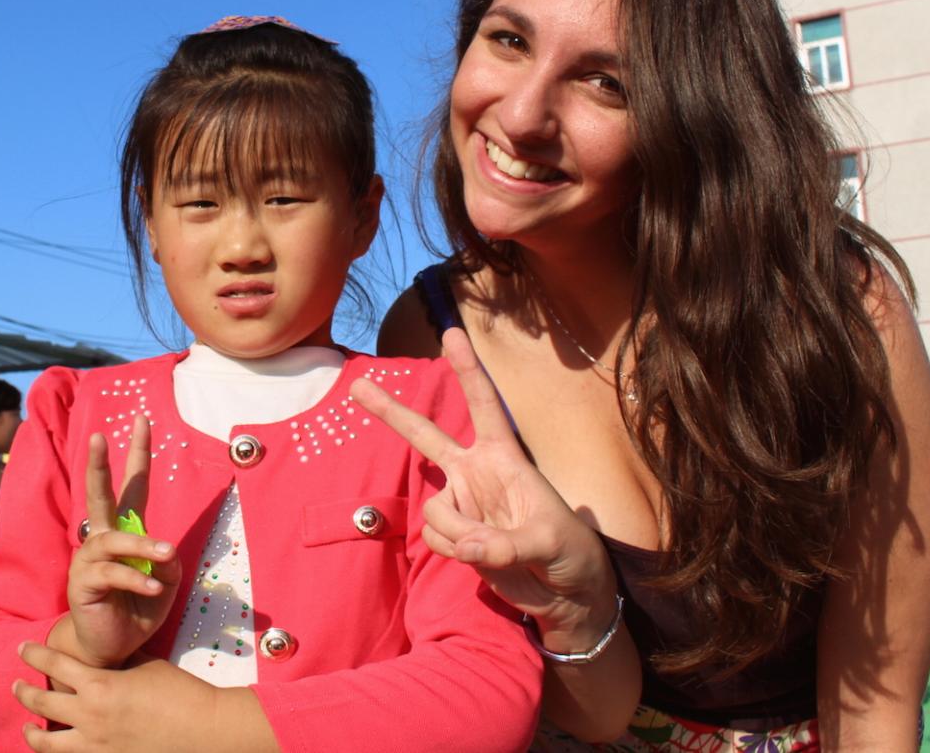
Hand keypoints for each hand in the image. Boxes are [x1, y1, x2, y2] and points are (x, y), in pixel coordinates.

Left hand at [15, 644, 217, 751]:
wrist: (202, 729)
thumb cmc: (179, 692)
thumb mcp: (145, 667)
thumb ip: (117, 666)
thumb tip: (104, 663)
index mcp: (99, 685)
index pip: (54, 664)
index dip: (34, 653)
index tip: (22, 647)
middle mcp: (89, 716)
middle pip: (42, 703)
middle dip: (24, 692)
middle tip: (16, 685)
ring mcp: (95, 746)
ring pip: (46, 742)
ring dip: (31, 733)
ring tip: (27, 727)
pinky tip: (59, 749)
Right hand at [61, 420, 181, 667]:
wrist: (111, 648)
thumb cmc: (136, 610)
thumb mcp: (165, 584)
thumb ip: (169, 563)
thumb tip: (166, 549)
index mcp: (124, 533)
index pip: (133, 486)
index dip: (138, 453)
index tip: (143, 419)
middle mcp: (101, 539)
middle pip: (99, 495)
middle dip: (99, 464)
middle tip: (99, 435)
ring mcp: (88, 559)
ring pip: (113, 539)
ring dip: (141, 544)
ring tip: (165, 552)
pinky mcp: (83, 583)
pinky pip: (112, 573)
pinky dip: (136, 578)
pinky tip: (152, 586)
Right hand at [352, 328, 616, 642]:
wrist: (565, 595)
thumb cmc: (571, 553)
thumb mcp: (550, 542)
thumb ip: (506, 543)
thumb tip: (466, 546)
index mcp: (505, 458)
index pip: (485, 405)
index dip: (468, 370)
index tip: (451, 334)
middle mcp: (476, 473)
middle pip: (425, 436)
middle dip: (390, 411)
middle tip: (358, 385)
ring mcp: (463, 503)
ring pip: (434, 510)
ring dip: (456, 532)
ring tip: (491, 548)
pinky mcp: (455, 534)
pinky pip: (435, 537)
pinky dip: (453, 551)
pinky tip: (478, 557)